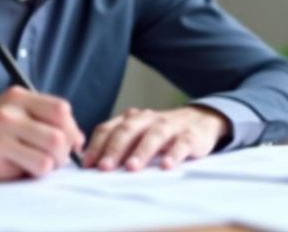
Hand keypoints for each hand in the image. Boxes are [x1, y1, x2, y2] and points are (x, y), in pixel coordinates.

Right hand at [0, 86, 85, 180]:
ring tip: (36, 163)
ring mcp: (0, 131)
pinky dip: (35, 172)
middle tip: (54, 158)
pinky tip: (20, 167)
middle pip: (60, 133)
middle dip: (64, 152)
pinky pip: (36, 166)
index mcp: (18, 96)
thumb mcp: (15, 113)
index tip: (71, 143)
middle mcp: (9, 110)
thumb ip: (44, 119)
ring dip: (51, 165)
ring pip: (51, 153)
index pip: (61, 109)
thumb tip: (78, 139)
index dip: (72, 129)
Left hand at [82, 105, 230, 171]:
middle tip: (104, 167)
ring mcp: (169, 127)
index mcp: (131, 119)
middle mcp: (147, 119)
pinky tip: (166, 166)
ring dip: (141, 151)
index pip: (108, 129)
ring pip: (153, 135)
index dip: (96, 145)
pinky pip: (181, 144)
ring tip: (132, 168)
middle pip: (127, 130)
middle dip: (114, 149)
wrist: (201, 120)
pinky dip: (174, 154)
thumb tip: (91, 165)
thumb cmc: (161, 133)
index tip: (87, 164)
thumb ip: (118, 144)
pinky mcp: (190, 136)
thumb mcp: (138, 134)